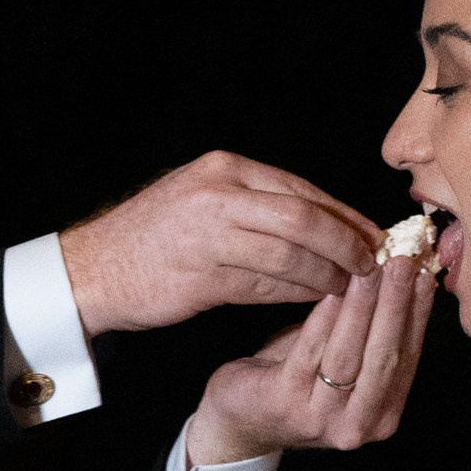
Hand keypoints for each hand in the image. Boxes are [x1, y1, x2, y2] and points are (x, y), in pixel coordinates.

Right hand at [59, 152, 377, 334]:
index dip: (344, 215)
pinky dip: (296, 293)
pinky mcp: (201, 276)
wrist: (95, 270)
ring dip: (326, 273)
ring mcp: (208, 234)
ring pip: (289, 253)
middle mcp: (219, 194)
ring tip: (352, 287)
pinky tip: (316, 300)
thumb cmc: (155, 240)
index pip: (301, 190)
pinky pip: (264, 284)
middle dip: (346, 243)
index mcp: (225, 169)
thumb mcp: (206, 203)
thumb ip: (258, 209)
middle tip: (375, 265)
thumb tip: (324, 226)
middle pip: (304, 217)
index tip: (374, 235)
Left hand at [187, 258, 435, 464]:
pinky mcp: (286, 403)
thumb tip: (400, 273)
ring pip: (349, 354)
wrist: (242, 417)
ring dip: (363, 306)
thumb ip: (371, 332)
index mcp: (382, 416)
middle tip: (402, 262)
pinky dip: (325, 317)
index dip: (417, 314)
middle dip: (395, 306)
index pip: (407, 358)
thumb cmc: (297, 380)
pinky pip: (310, 352)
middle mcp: (358, 426)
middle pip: (383, 357)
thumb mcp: (344, 360)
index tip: (425, 272)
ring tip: (370, 267)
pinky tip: (333, 287)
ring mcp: (321, 419)